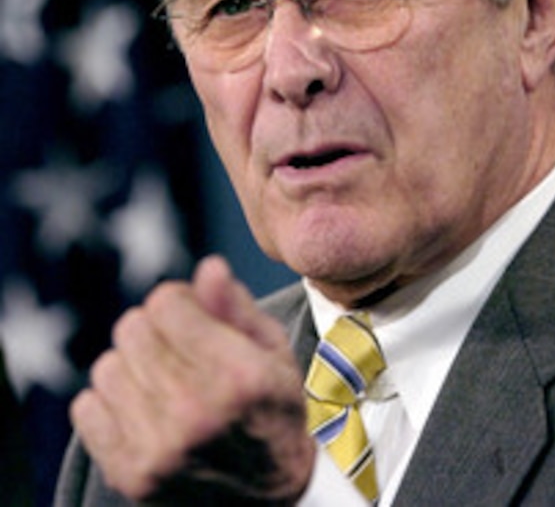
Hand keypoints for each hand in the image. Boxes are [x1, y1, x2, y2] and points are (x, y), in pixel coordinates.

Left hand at [71, 256, 315, 502]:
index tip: (192, 318)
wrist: (271, 501)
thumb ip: (237, 307)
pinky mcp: (131, 476)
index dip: (179, 301)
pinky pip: (86, 407)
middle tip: (177, 351)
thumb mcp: (273, 353)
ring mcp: (159, 449)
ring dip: (131, 367)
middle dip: (154, 329)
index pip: (166, 301)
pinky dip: (108, 403)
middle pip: (132, 328)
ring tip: (160, 383)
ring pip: (107, 365)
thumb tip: (208, 267)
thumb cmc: (271, 413)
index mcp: (239, 375)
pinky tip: (140, 410)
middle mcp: (196, 412)